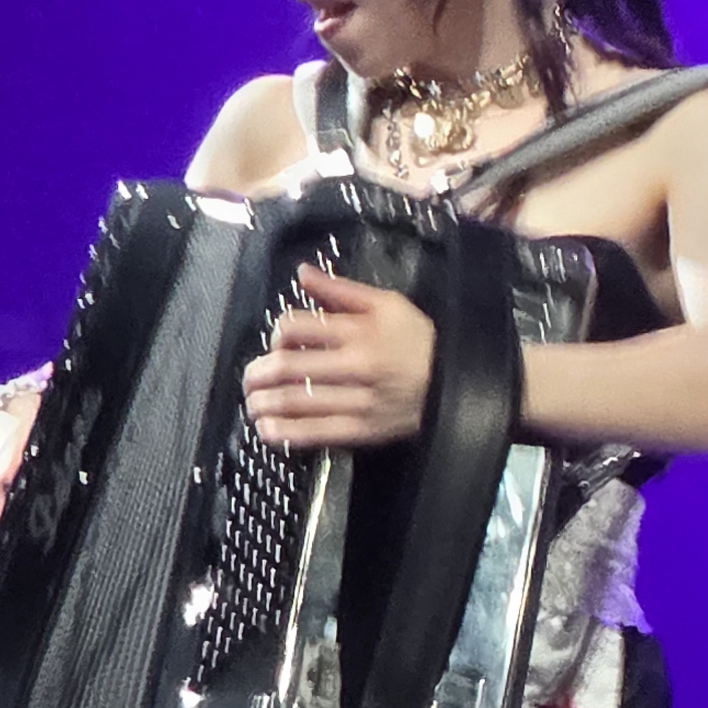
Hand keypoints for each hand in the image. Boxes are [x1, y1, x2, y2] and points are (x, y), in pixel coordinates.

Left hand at [238, 264, 435, 449]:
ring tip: (253, 402)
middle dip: (257, 373)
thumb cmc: (419, 341)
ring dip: (263, 403)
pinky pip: (314, 433)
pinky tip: (267, 428)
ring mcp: (358, 401)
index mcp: (359, 331)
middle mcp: (356, 365)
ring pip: (295, 402)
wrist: (456, 383)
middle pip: (288, 367)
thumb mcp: (388, 304)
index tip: (277, 342)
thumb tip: (303, 273)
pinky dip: (284, 432)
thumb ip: (341, 289)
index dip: (276, 334)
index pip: (297, 327)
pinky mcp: (362, 429)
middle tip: (250, 376)